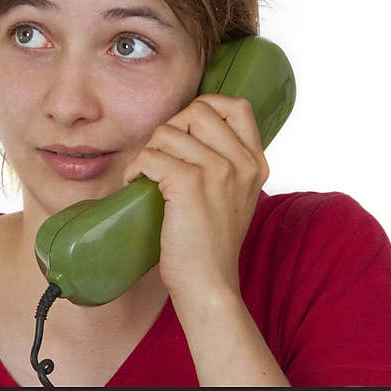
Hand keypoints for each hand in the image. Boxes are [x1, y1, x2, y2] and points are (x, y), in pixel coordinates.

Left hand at [120, 94, 269, 298]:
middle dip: (170, 129)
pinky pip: (151, 155)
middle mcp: (241, 162)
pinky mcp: (189, 184)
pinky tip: (136, 184)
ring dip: (148, 151)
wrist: (209, 284)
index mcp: (255, 162)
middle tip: (160, 158)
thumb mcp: (234, 196)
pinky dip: (135, 167)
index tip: (185, 129)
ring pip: (167, 132)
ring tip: (147, 176)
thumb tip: (188, 133)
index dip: (205, 106)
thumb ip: (225, 163)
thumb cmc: (211, 243)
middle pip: (197, 111)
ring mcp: (217, 171)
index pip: (236, 106)